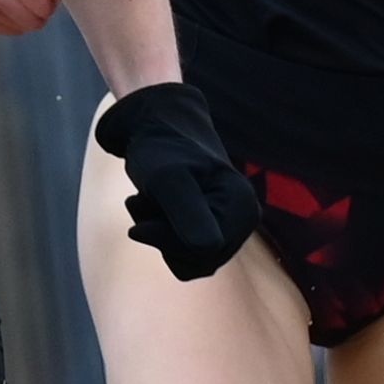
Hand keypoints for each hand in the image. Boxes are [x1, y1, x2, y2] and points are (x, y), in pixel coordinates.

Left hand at [94, 79, 261, 281]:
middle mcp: (243, 219)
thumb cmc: (160, 147)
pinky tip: (153, 204)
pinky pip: (183, 251)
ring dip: (158, 233)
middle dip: (162, 236)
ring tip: (147, 200)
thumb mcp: (167, 182)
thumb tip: (207, 250)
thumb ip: (186, 219)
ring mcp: (228, 223)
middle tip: (144, 200)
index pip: (203, 254)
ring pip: (187, 258)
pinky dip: (160, 232)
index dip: (166, 240)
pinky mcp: (212, 223)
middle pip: (196, 262)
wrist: (154, 121)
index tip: (140, 214)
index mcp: (242, 209)